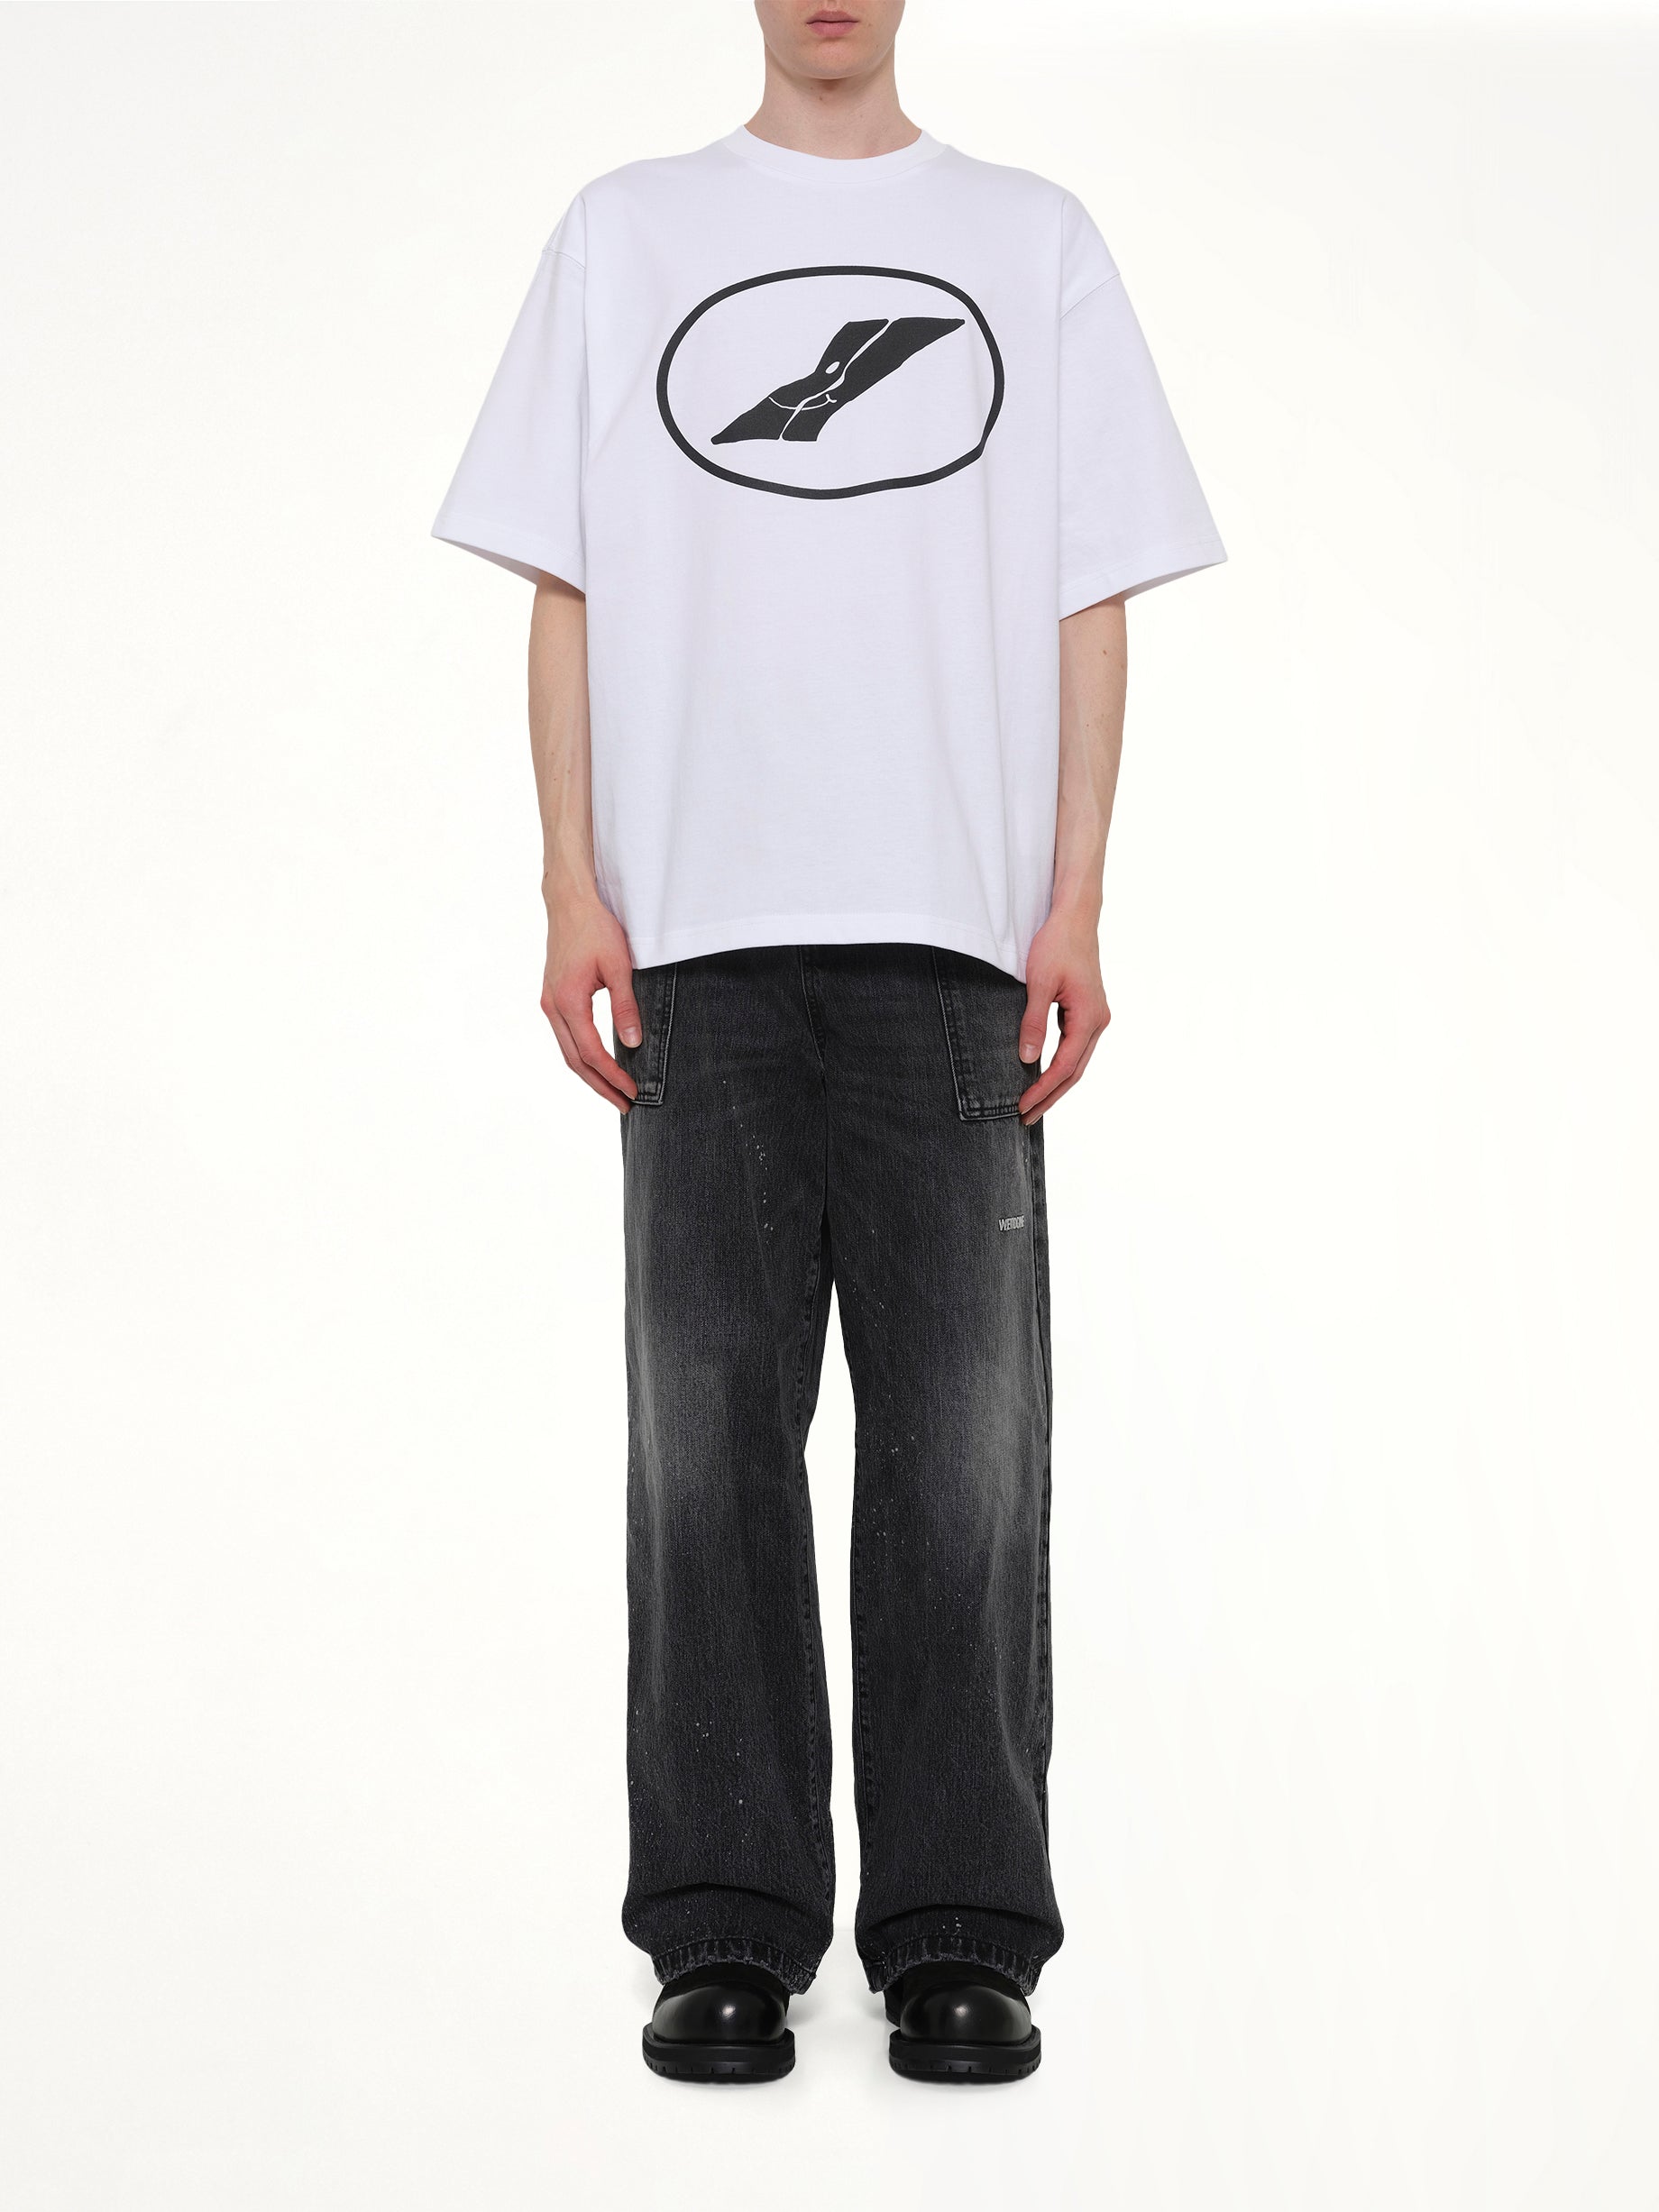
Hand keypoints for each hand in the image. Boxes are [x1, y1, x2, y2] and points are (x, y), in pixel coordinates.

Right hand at [540, 890, 641, 1111]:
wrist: (570, 903)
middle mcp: (552, 1006)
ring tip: (613, 1090)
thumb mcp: (619, 967)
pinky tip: (598, 1062)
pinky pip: (566, 1036)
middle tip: (624, 1104)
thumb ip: (625, 1007)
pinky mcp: (552, 996)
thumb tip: (633, 1043)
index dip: (612, 1076)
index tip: (632, 1092)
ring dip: (589, 1073)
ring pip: (567, 1050)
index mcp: (568, 1001)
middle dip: (600, 1085)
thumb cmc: (596, 929)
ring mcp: (549, 1002)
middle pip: (574, 1061)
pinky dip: (581, 1055)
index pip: (591, 1053)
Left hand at [1016, 907, 1111, 1123]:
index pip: (1065, 1066)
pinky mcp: (1088, 1011)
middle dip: (1050, 1096)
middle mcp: (1099, 1021)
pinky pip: (1074, 1047)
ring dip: (1056, 1084)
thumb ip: (1033, 1022)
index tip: (1022, 1106)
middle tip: (1025, 1118)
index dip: (1043, 1090)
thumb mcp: (1039, 984)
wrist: (1075, 919)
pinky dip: (1059, 1065)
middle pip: (1075, 1071)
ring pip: (1076, 1061)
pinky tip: (1042, 1074)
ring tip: (1033, 1104)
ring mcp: (1096, 1017)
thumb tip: (1028, 1059)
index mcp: (1090, 1017)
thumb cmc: (1056, 945)